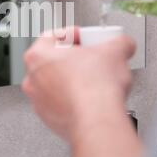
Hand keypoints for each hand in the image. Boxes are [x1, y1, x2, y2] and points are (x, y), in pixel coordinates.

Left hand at [22, 27, 135, 142]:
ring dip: (73, 80)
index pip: (53, 36)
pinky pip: (61, 102)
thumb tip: (123, 45)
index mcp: (37, 56)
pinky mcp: (50, 119)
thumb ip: (118, 42)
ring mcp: (39, 101)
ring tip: (94, 80)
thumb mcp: (115, 51)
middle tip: (92, 58)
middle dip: (74, 58)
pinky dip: (74, 99)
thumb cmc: (94, 88)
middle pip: (53, 60)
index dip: (74, 34)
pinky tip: (91, 98)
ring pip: (56, 83)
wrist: (97, 121)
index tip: (86, 38)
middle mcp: (32, 79)